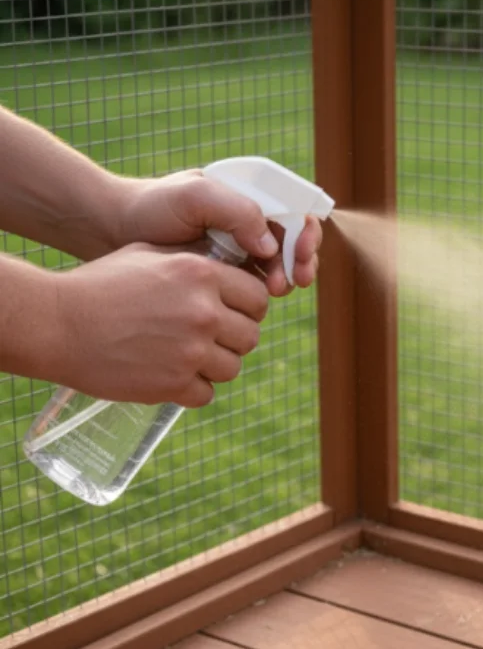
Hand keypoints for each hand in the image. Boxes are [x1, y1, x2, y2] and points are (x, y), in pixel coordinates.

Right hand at [52, 243, 268, 407]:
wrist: (58, 323)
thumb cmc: (102, 285)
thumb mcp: (151, 255)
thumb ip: (197, 264)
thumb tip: (232, 276)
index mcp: (202, 275)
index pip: (258, 298)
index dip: (247, 308)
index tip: (233, 314)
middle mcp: (203, 312)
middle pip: (251, 336)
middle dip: (232, 339)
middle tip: (208, 339)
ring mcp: (190, 351)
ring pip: (232, 367)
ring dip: (214, 366)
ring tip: (186, 357)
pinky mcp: (174, 384)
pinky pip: (206, 393)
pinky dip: (192, 389)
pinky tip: (171, 376)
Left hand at [117, 170, 322, 294]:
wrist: (113, 233)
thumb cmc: (151, 207)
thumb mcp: (194, 197)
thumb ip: (236, 211)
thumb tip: (269, 244)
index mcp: (248, 197)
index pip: (294, 211)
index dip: (306, 232)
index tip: (301, 252)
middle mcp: (249, 223)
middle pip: (294, 243)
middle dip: (301, 261)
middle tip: (293, 280)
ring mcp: (239, 251)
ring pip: (280, 267)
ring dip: (285, 280)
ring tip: (273, 291)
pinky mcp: (226, 277)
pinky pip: (256, 287)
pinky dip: (264, 294)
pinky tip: (258, 301)